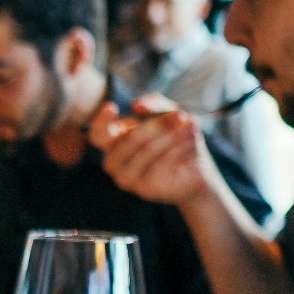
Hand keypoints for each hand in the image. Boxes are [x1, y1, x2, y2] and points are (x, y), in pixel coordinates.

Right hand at [90, 98, 219, 209]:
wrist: (196, 169)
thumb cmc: (176, 139)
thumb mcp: (167, 114)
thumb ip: (153, 104)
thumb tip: (136, 105)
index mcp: (113, 143)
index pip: (97, 134)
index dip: (100, 121)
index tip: (112, 107)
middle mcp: (114, 162)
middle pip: (129, 139)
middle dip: (157, 125)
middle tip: (180, 115)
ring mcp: (126, 178)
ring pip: (146, 151)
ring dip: (172, 136)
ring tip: (192, 126)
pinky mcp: (143, 189)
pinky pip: (160, 165)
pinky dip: (178, 150)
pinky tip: (191, 143)